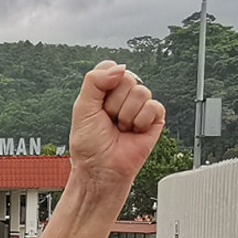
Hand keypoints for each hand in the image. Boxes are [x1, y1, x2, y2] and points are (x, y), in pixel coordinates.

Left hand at [67, 62, 167, 199]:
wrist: (101, 170)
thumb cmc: (90, 145)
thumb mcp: (82, 108)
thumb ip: (95, 81)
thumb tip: (120, 68)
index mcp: (105, 90)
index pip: (110, 67)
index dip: (104, 83)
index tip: (98, 104)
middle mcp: (123, 95)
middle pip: (127, 78)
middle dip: (114, 103)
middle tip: (109, 120)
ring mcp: (140, 106)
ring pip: (141, 92)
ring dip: (126, 115)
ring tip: (120, 128)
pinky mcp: (155, 119)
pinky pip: (154, 106)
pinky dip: (141, 121)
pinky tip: (134, 131)